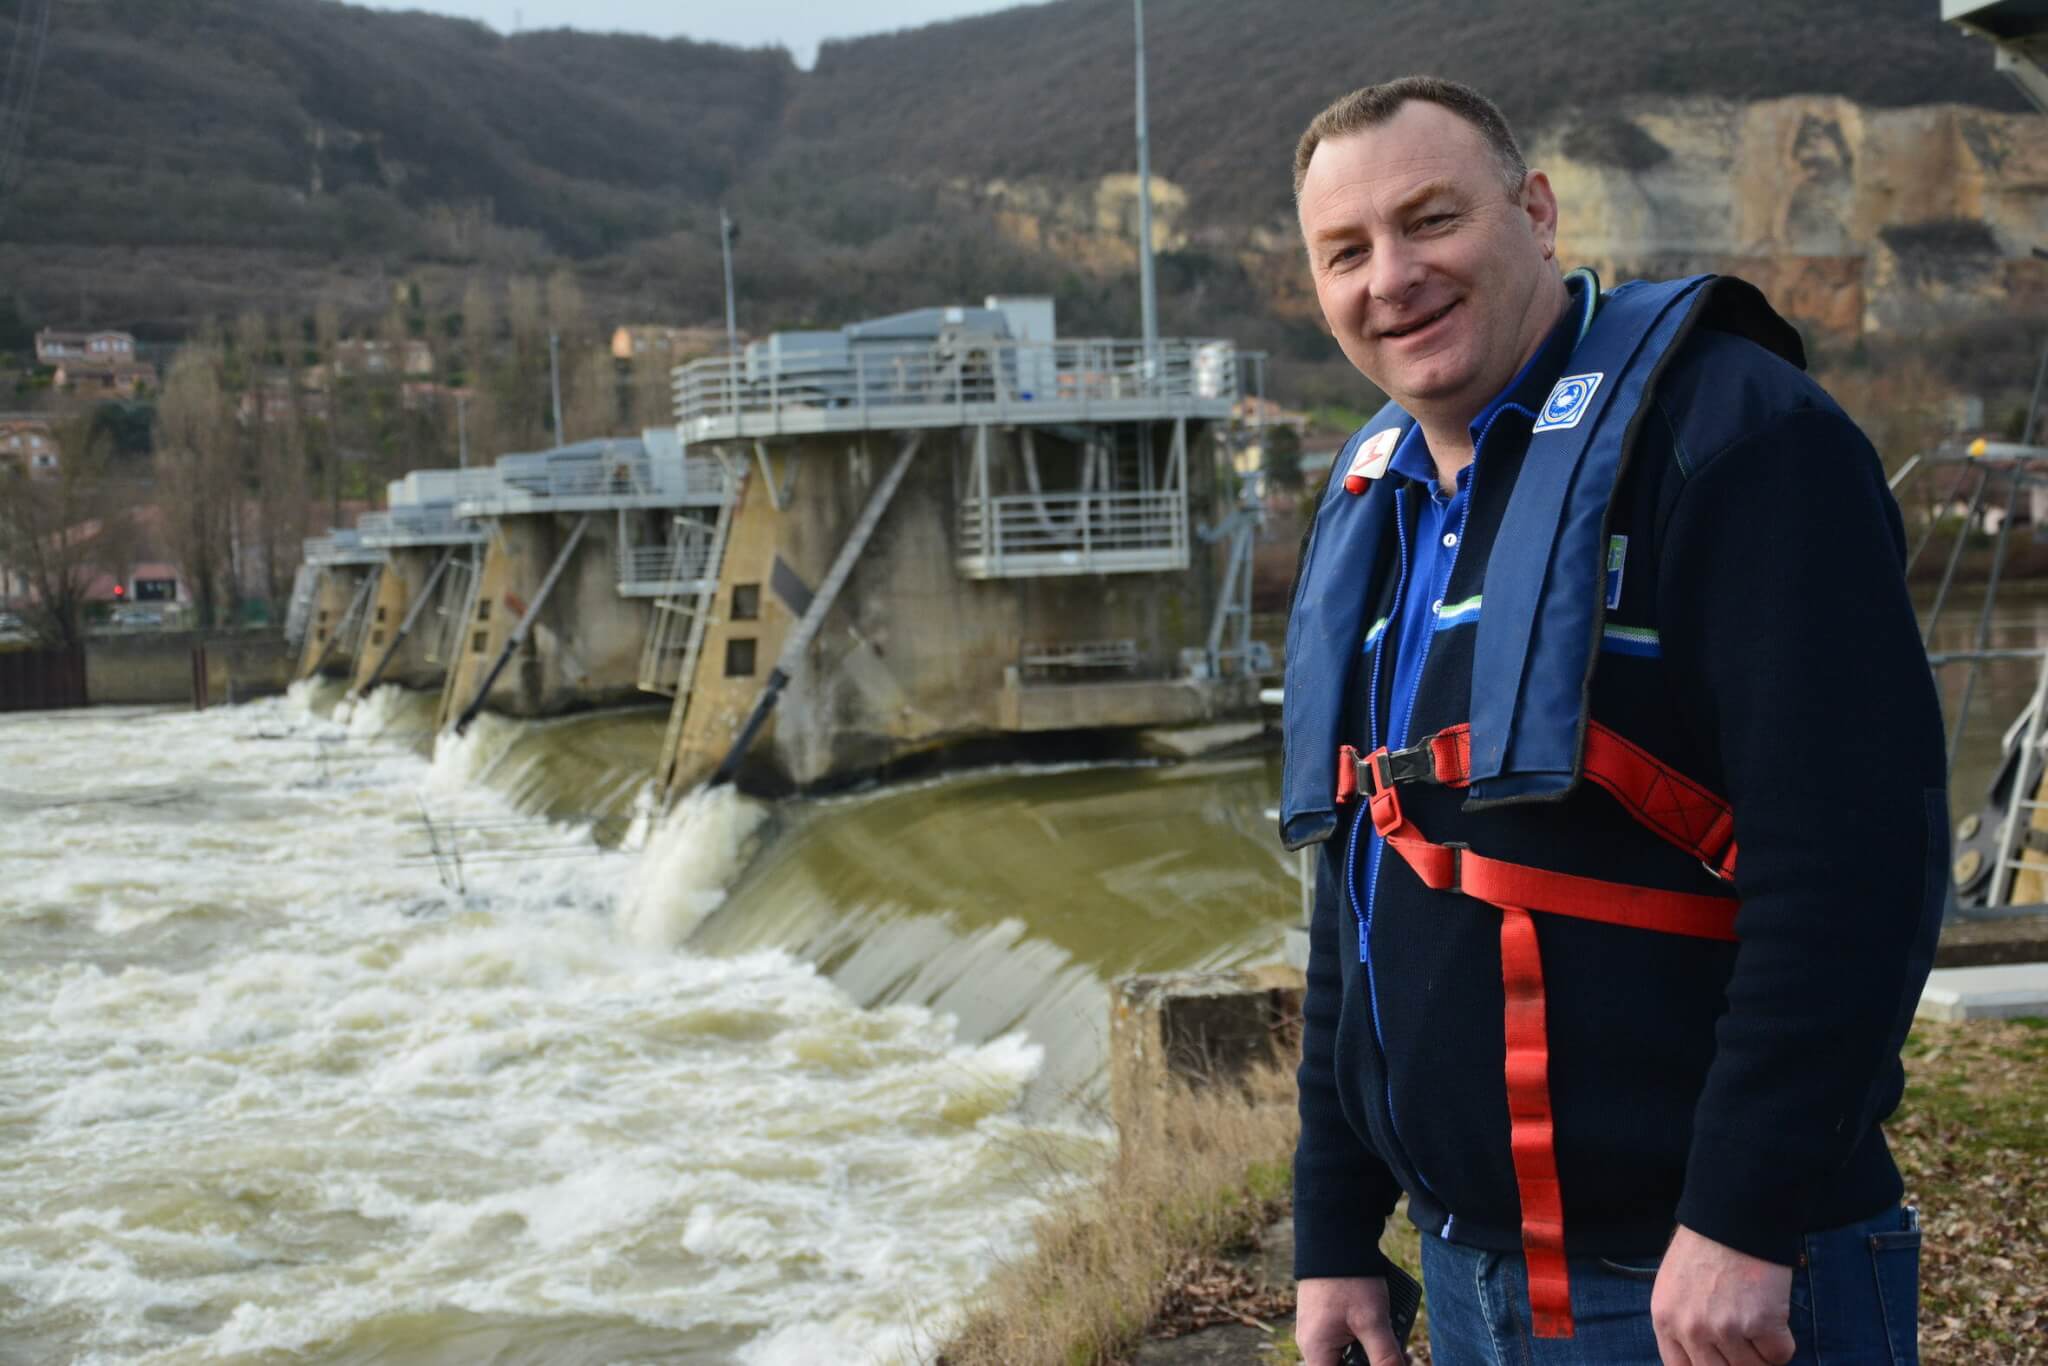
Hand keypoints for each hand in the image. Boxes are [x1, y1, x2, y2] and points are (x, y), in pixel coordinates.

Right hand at [1295, 1276, 1407, 1365]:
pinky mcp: (1325, 1316)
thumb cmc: (1349, 1279)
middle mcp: (1312, 1343)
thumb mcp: (1373, 1321)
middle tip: (1402, 1355)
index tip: (1388, 1365)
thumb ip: (1385, 1357)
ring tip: (1396, 1338)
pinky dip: (1365, 1335)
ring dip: (1373, 1350)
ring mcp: (1318, 1328)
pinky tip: (1381, 1325)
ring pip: (1348, 1353)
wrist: (1334, 1235)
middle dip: (1375, 1362)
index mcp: (1316, 1351)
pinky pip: (1345, 1336)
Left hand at [1650, 1224, 1795, 1365]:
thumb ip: (1682, 1323)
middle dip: (1737, 1363)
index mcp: (1665, 1319)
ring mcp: (1726, 1328)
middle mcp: (1691, 1329)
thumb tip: (1704, 1356)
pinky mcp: (1761, 1322)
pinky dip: (1781, 1342)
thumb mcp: (1674, 1285)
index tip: (1722, 1362)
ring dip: (1760, 1352)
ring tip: (1758, 1321)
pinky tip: (1773, 1316)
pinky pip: (1779, 1354)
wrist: (1734, 1214)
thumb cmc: (1705, 1245)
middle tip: (1747, 1345)